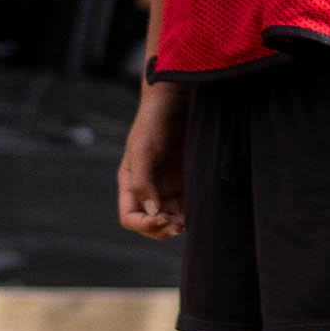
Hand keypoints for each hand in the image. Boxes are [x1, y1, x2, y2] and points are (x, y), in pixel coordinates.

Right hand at [117, 83, 188, 238]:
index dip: (144, 224)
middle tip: (178, 226)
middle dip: (162, 229)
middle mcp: (149, 188)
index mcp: (131, 182)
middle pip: (150, 223)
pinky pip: (188, 206)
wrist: (178, 101)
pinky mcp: (187, 181)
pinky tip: (199, 214)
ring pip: (171, 218)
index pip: (130, 216)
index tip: (162, 220)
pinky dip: (192, 215)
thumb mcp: (144, 150)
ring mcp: (168, 186)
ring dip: (178, 226)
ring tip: (189, 223)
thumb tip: (152, 213)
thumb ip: (143, 182)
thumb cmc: (155, 121)